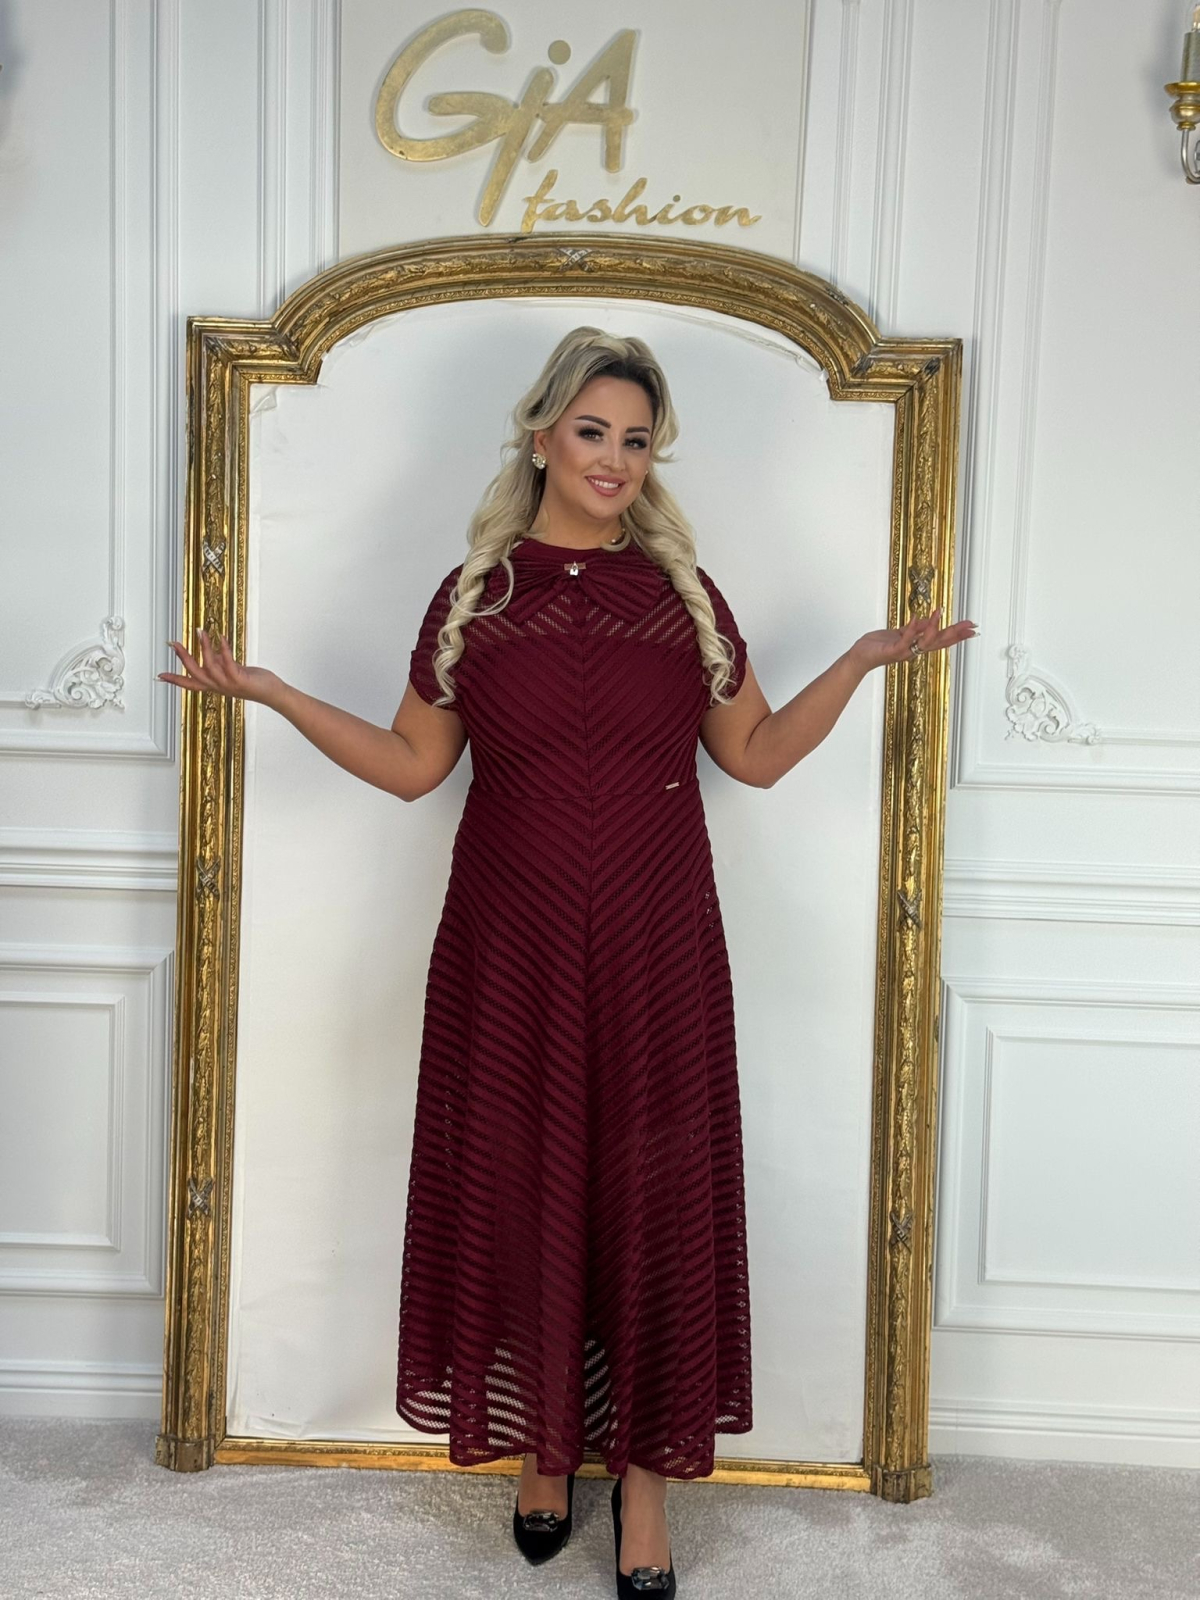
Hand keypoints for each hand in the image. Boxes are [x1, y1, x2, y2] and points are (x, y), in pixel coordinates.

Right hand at [158, 629, 281, 705]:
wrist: (272, 694)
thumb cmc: (253, 682)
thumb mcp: (232, 672)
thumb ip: (219, 663)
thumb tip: (210, 650)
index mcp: (214, 686)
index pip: (190, 684)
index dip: (174, 680)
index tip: (159, 676)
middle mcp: (219, 686)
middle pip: (195, 674)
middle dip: (183, 658)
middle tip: (174, 644)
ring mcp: (229, 684)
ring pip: (209, 667)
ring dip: (204, 648)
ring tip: (200, 632)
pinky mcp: (240, 680)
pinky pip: (228, 663)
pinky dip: (223, 650)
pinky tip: (221, 637)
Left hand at [850, 607, 977, 673]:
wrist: (860, 657)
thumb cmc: (878, 646)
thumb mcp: (900, 633)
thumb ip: (916, 628)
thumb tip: (930, 620)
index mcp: (917, 646)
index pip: (941, 639)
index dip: (957, 634)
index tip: (972, 628)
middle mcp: (913, 651)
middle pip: (938, 642)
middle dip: (955, 634)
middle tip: (969, 626)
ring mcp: (904, 652)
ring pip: (924, 642)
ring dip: (933, 628)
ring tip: (939, 613)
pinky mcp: (892, 651)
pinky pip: (904, 640)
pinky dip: (910, 630)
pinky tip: (915, 619)